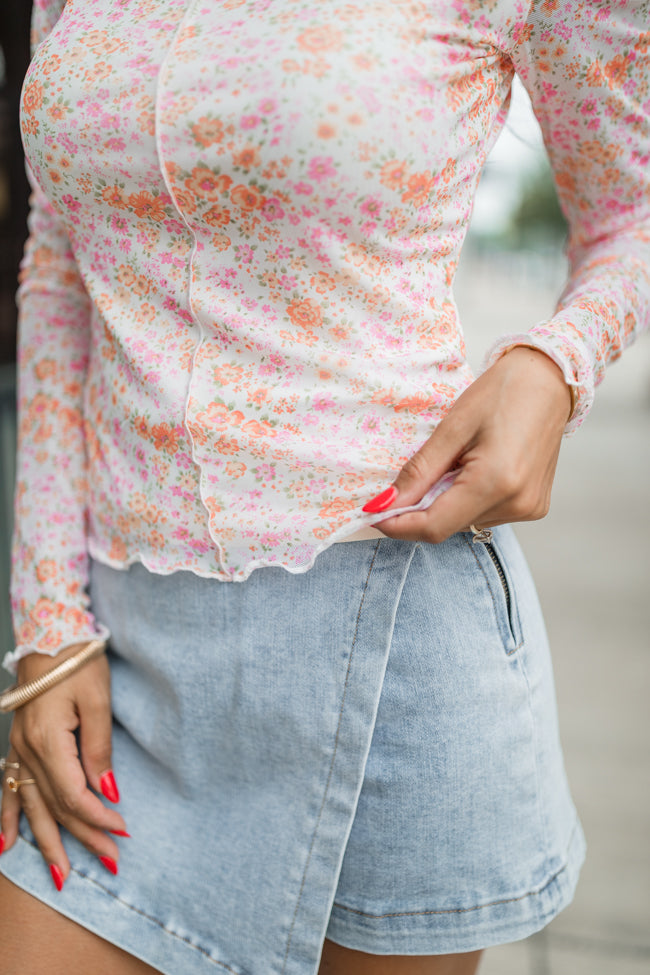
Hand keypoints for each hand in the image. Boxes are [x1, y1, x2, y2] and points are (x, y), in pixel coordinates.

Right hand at [1, 643, 127, 890]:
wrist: (49, 635)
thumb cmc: (78, 662)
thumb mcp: (98, 701)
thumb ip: (99, 750)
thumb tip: (107, 792)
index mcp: (48, 740)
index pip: (74, 795)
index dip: (98, 818)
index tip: (123, 832)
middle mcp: (27, 751)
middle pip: (55, 806)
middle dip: (82, 838)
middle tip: (110, 862)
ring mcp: (17, 749)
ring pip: (31, 805)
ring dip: (47, 841)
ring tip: (60, 875)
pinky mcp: (17, 744)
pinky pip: (7, 789)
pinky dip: (6, 818)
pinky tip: (5, 844)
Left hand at [372, 346, 572, 541]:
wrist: (551, 380)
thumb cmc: (502, 392)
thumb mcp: (452, 427)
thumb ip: (418, 472)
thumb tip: (383, 504)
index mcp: (496, 482)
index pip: (434, 527)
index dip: (398, 525)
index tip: (373, 513)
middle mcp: (517, 504)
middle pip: (448, 526)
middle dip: (419, 510)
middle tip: (411, 477)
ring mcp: (529, 509)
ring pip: (464, 522)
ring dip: (445, 502)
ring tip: (457, 461)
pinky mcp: (534, 506)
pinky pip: (485, 514)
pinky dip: (467, 499)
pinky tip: (475, 469)